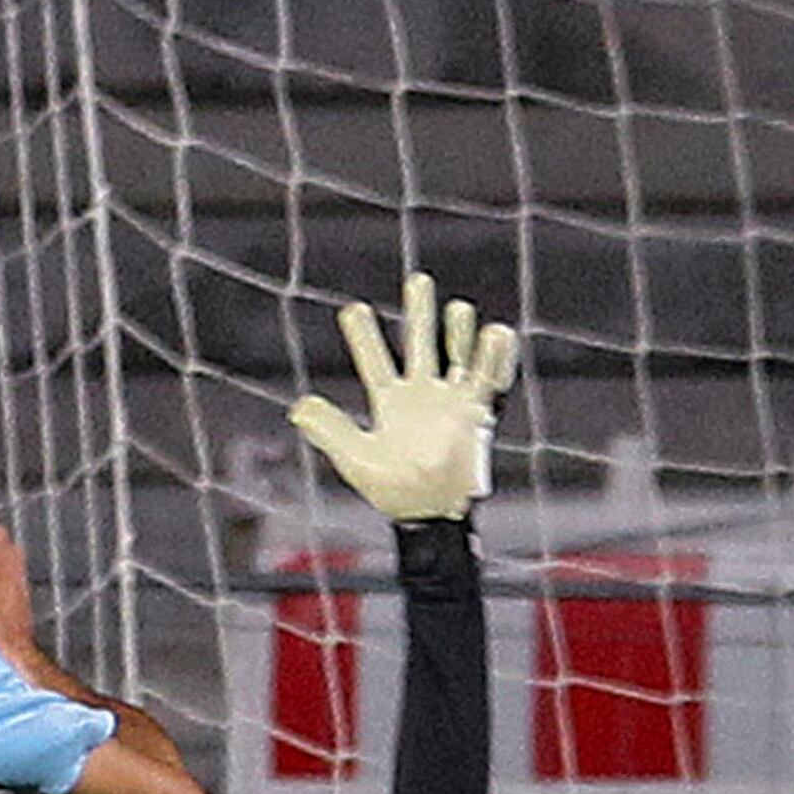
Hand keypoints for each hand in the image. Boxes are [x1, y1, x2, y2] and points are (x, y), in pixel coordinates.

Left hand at [287, 271, 517, 522]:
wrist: (431, 513)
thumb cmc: (393, 491)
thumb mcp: (355, 460)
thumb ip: (330, 430)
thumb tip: (298, 405)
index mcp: (389, 403)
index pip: (374, 360)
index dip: (363, 335)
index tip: (353, 309)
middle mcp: (420, 395)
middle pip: (419, 344)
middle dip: (419, 313)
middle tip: (418, 280)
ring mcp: (448, 401)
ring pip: (455, 355)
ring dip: (457, 331)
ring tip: (457, 307)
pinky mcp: (473, 413)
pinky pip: (484, 379)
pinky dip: (491, 356)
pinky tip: (495, 331)